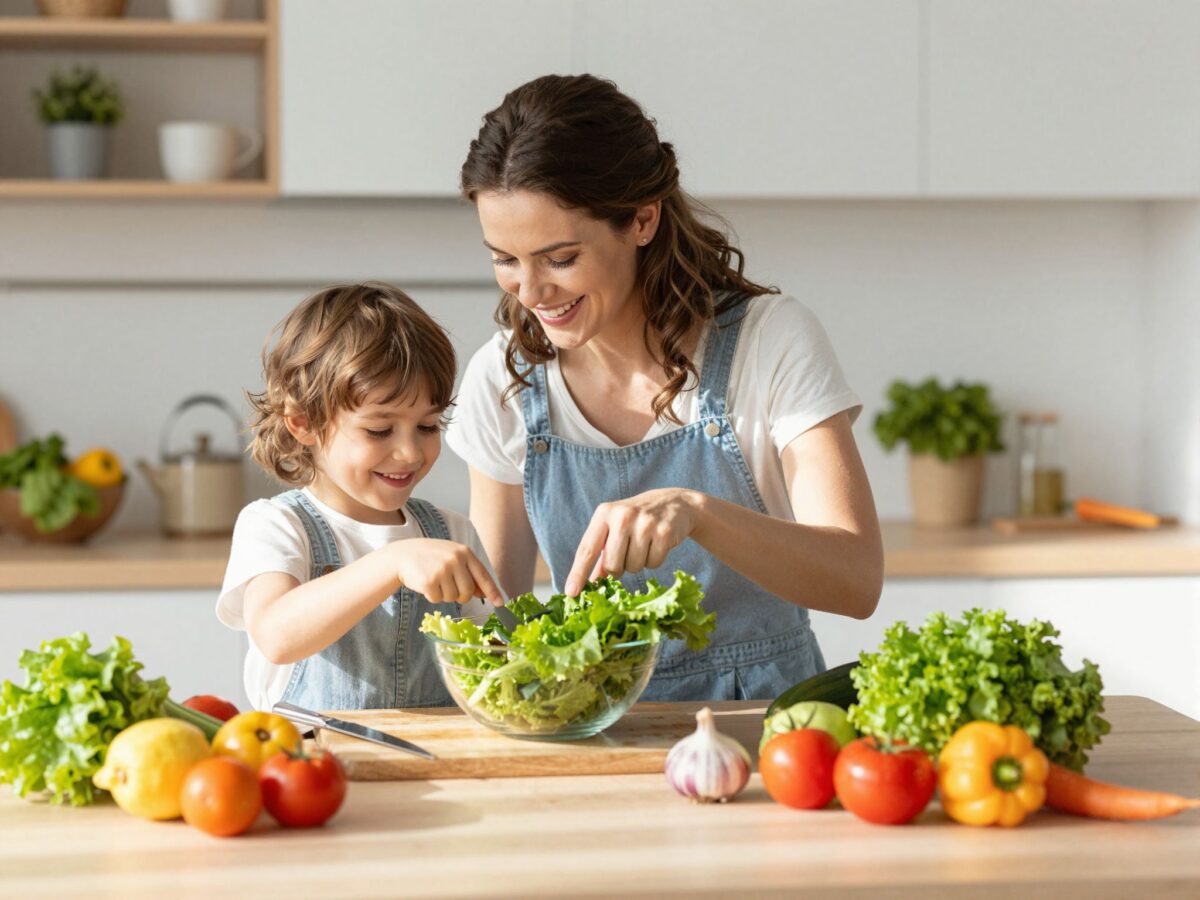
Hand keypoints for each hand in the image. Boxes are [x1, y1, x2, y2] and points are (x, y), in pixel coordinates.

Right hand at [392, 539, 503, 605]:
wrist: (403, 554)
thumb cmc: (431, 557)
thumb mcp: (452, 558)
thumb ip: (469, 573)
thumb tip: (484, 593)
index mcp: (464, 552)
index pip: (483, 575)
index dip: (492, 591)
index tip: (500, 603)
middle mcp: (455, 560)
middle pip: (468, 592)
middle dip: (460, 595)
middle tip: (448, 586)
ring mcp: (442, 570)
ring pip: (453, 598)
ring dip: (445, 595)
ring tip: (435, 580)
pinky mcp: (429, 581)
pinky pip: (438, 599)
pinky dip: (433, 596)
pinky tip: (426, 583)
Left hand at [563, 488, 702, 595]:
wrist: (675, 503)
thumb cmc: (638, 519)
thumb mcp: (615, 528)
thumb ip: (600, 554)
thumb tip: (589, 583)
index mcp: (604, 513)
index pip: (587, 549)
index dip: (578, 573)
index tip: (571, 592)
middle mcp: (623, 516)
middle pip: (611, 565)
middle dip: (618, 568)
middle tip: (627, 554)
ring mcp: (645, 523)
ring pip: (633, 567)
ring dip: (638, 564)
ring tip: (644, 545)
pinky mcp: (664, 532)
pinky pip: (653, 564)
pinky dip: (654, 560)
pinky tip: (657, 544)